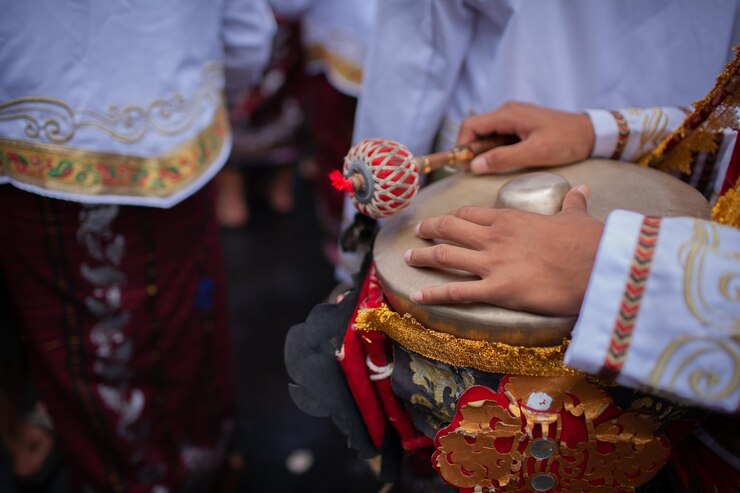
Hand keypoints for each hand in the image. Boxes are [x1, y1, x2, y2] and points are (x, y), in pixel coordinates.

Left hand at [403, 186, 602, 315]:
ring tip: (408, 258)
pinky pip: (456, 292)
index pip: (470, 214)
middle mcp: (494, 237)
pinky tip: (417, 295)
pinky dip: (434, 294)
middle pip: (450, 229)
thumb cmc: (590, 241)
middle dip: (429, 230)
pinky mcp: (498, 289)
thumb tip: (580, 188)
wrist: (600, 264)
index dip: (452, 217)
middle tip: (417, 233)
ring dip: (422, 257)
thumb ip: (572, 202)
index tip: (442, 221)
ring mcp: (493, 263)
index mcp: (510, 218)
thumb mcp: (577, 216)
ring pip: (445, 256)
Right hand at [458, 102, 594, 173]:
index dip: (462, 145)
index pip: (471, 126)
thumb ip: (503, 158)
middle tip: (473, 172)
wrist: (592, 133)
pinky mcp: (520, 126)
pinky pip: (500, 137)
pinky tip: (500, 163)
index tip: (463, 166)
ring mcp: (514, 119)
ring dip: (483, 152)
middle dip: (471, 151)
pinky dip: (495, 150)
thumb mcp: (534, 152)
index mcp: (508, 114)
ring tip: (486, 170)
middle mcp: (508, 113)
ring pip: (488, 135)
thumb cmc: (566, 141)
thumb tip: (475, 166)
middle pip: (477, 130)